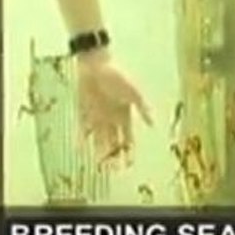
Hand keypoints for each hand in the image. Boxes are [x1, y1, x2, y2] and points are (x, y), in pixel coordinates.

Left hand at [75, 49, 152, 168]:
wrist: (95, 64)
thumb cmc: (117, 76)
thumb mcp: (133, 91)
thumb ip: (143, 108)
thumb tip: (153, 124)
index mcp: (124, 115)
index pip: (128, 139)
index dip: (129, 152)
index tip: (128, 164)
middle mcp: (111, 120)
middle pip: (114, 143)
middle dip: (114, 156)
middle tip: (114, 170)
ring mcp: (97, 118)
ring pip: (99, 140)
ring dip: (100, 152)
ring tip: (100, 165)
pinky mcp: (84, 113)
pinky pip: (83, 130)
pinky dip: (82, 140)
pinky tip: (81, 150)